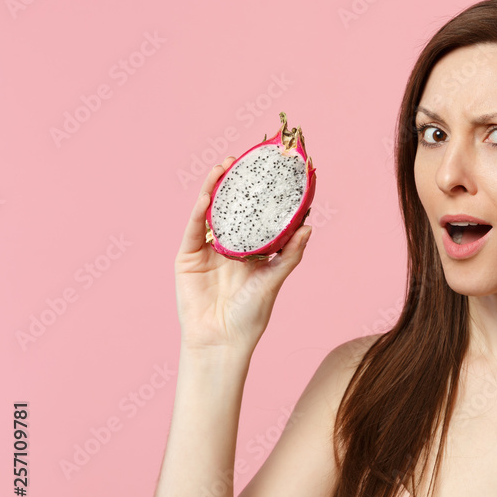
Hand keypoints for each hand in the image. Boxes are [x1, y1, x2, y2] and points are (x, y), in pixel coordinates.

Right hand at [174, 157, 312, 350]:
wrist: (221, 340)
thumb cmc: (250, 315)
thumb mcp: (274, 280)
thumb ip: (289, 253)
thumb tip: (309, 226)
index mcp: (251, 250)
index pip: (259, 216)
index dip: (266, 195)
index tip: (277, 171)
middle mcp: (229, 246)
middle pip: (234, 207)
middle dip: (240, 182)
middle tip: (249, 156)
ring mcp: (206, 249)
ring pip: (211, 211)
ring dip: (217, 187)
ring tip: (226, 164)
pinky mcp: (187, 257)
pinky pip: (194, 229)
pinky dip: (200, 211)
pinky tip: (208, 194)